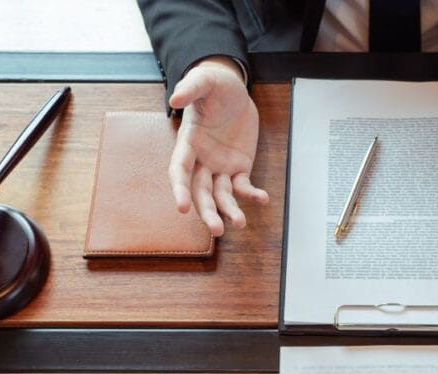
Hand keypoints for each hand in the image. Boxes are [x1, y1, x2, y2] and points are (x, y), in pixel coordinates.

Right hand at [169, 56, 268, 235]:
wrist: (234, 90)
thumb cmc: (214, 85)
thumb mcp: (204, 81)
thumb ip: (191, 88)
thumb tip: (174, 99)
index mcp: (188, 143)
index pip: (180, 171)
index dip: (179, 190)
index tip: (181, 208)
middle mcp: (201, 161)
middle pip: (200, 192)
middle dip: (207, 212)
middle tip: (217, 230)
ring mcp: (220, 167)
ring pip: (221, 195)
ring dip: (229, 211)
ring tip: (240, 224)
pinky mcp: (239, 167)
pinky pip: (244, 186)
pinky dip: (252, 195)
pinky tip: (263, 199)